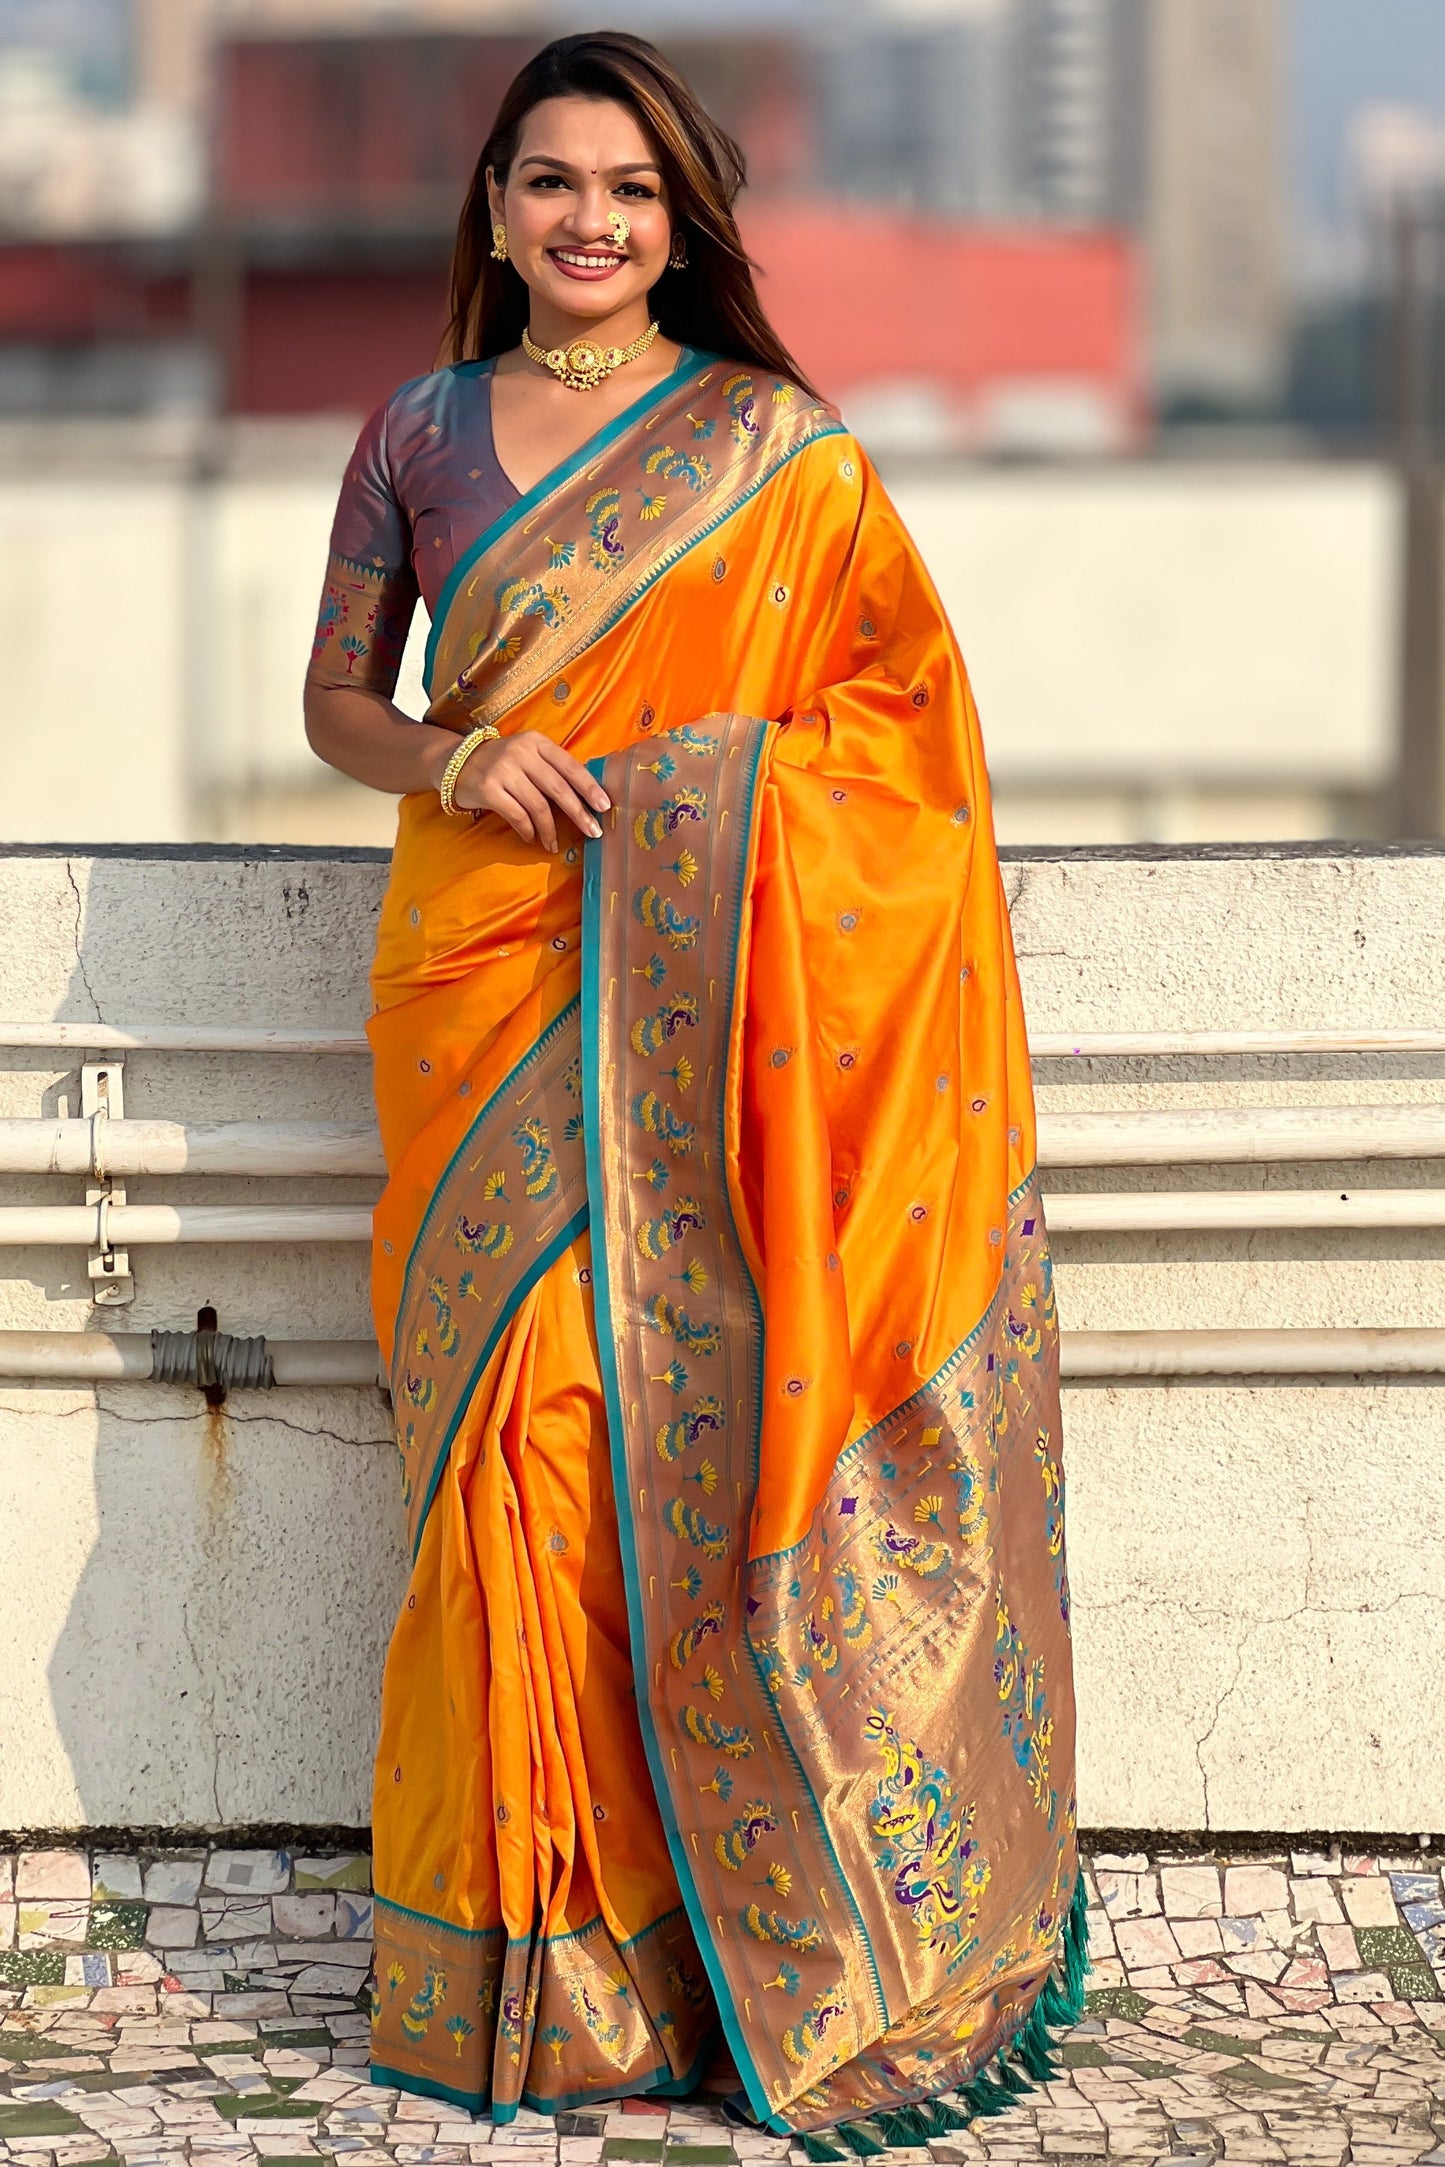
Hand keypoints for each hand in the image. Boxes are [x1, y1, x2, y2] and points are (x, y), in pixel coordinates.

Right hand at [451, 731, 610, 851]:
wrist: (457, 764)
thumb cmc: (503, 764)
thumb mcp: (528, 755)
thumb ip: (552, 770)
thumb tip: (588, 799)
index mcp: (536, 742)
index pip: (569, 766)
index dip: (589, 787)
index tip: (604, 806)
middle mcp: (520, 752)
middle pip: (558, 788)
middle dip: (578, 813)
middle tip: (593, 832)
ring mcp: (503, 770)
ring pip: (538, 806)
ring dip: (550, 830)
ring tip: (554, 844)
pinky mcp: (488, 789)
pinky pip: (517, 816)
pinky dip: (528, 831)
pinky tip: (532, 839)